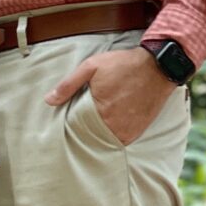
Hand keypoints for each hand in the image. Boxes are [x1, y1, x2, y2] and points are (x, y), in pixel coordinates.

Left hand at [45, 47, 174, 146]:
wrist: (157, 68)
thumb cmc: (122, 65)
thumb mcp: (91, 67)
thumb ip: (68, 85)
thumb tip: (48, 100)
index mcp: (97, 110)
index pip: (76, 126)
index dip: (72, 122)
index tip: (70, 116)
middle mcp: (112, 125)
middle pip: (90, 134)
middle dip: (85, 129)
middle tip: (84, 118)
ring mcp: (126, 131)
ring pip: (104, 139)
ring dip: (99, 133)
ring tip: (97, 121)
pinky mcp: (136, 133)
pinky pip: (119, 140)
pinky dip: (113, 135)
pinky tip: (110, 124)